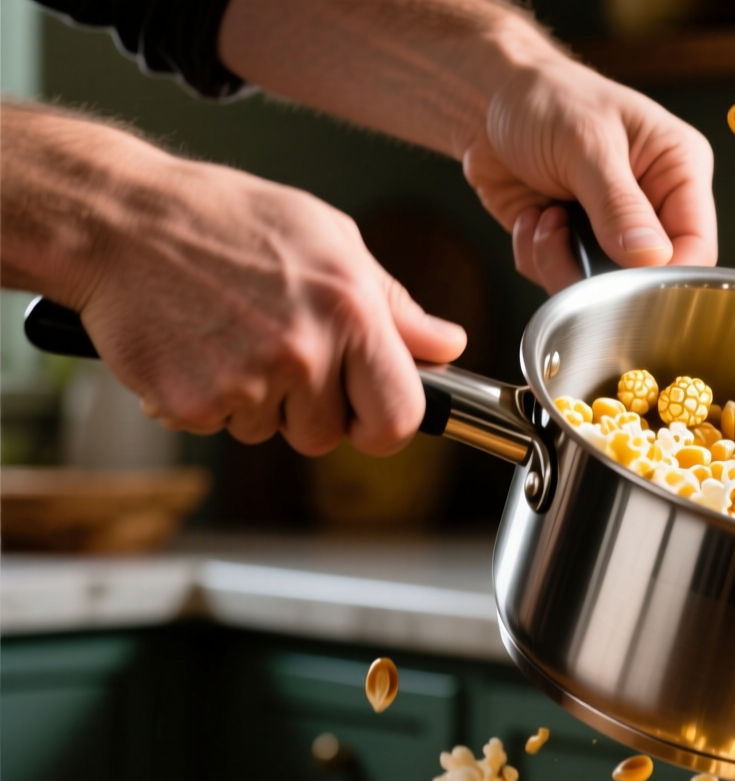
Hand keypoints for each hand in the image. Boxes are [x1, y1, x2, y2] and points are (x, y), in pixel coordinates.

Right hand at [78, 153, 466, 455]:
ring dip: (256, 401)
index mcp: (351, 311)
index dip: (386, 425)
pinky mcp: (193, 403)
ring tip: (231, 335)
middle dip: (311, 411)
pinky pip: (218, 428)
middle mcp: (304, 351)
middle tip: (281, 357)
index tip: (370, 415)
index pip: (401, 416)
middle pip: (329, 436)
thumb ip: (393, 304)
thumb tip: (446, 345)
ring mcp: (247, 382)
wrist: (117, 221)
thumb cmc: (224, 219)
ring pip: (270, 433)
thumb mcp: (330, 239)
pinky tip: (196, 346)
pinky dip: (206, 400)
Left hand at [461, 57, 716, 292]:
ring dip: (560, 263)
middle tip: (562, 239)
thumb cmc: (547, 99)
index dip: (668, 272)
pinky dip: (537, 257)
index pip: (697, 243)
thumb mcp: (587, 144)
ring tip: (541, 220)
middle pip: (650, 275)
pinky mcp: (573, 242)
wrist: (487, 99)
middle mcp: (653, 205)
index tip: (627, 281)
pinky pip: (562, 277)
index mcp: (678, 169)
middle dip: (601, 271)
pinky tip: (530, 217)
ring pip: (602, 286)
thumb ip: (619, 204)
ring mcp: (612, 228)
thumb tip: (651, 257)